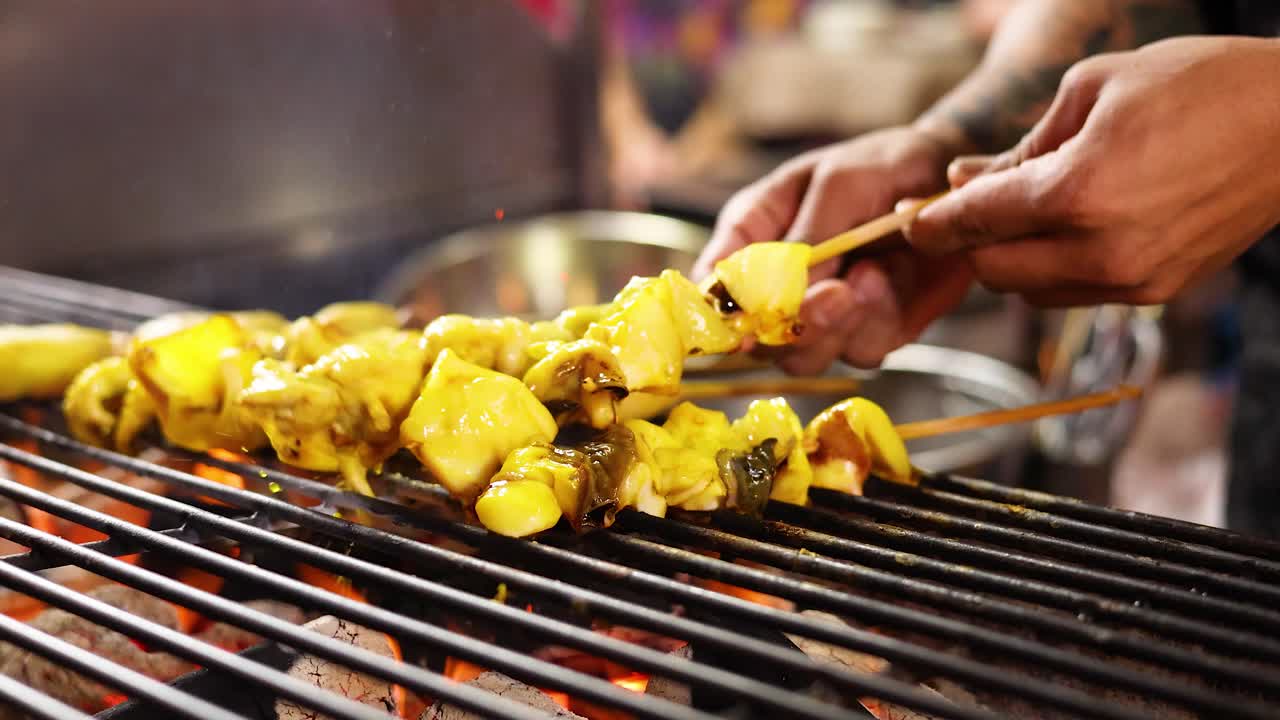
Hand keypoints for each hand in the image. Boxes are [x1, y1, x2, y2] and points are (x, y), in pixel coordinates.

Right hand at [693, 126, 973, 372]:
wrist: (950, 183)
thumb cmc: (883, 166)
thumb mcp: (840, 182)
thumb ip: (808, 236)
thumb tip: (781, 295)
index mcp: (752, 235)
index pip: (713, 286)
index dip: (720, 312)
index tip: (749, 321)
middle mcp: (777, 284)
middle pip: (757, 337)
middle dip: (796, 325)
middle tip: (838, 294)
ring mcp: (820, 314)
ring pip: (805, 357)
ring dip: (840, 326)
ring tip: (875, 274)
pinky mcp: (864, 331)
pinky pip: (860, 352)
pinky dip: (878, 324)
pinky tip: (893, 280)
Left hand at [910, 37, 1279, 306]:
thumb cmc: (1197, 86)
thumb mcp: (1092, 92)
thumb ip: (1020, 147)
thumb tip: (964, 182)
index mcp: (1076, 194)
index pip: (974, 223)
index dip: (932, 225)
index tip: (911, 223)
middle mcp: (1100, 250)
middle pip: (992, 272)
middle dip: (970, 243)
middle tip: (965, 210)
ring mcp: (1131, 278)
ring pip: (1030, 292)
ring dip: (1011, 260)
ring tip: (1022, 212)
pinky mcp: (1157, 290)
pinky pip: (1075, 293)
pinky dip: (1054, 269)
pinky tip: (1066, 228)